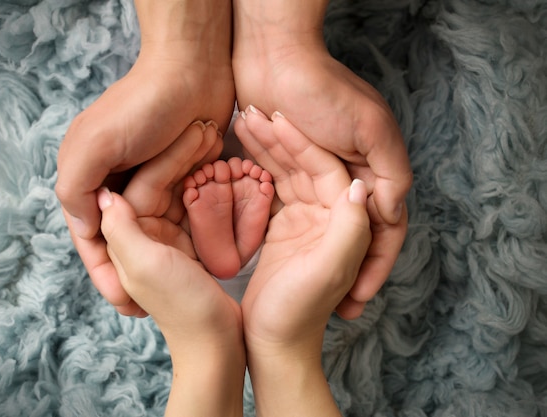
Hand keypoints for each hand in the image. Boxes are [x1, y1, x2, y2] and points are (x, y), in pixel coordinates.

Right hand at [56, 0, 234, 303]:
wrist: (194, 71)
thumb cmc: (143, 105)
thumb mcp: (95, 145)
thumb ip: (75, 188)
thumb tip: (83, 228)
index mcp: (87, 176)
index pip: (91, 236)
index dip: (105, 273)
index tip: (126, 304)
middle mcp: (115, 181)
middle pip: (122, 238)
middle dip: (134, 271)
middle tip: (151, 308)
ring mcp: (149, 178)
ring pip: (153, 230)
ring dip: (163, 253)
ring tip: (178, 286)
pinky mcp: (182, 174)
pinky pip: (179, 213)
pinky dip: (184, 232)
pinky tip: (197, 258)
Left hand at [98, 126, 244, 416]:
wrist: (219, 341)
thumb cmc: (183, 305)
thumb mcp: (146, 265)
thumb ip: (121, 230)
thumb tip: (103, 192)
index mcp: (124, 240)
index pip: (137, 188)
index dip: (162, 159)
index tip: (189, 130)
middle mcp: (142, 235)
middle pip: (158, 185)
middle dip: (179, 157)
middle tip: (206, 128)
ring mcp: (167, 238)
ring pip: (178, 191)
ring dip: (195, 167)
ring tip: (215, 138)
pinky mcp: (191, 243)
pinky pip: (196, 206)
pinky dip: (208, 187)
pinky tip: (223, 166)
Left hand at [232, 0, 410, 317]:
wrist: (272, 55)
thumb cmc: (322, 89)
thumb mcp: (370, 129)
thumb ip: (390, 174)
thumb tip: (389, 216)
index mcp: (375, 167)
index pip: (383, 230)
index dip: (374, 268)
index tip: (357, 303)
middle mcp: (350, 173)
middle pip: (351, 232)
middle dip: (344, 270)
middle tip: (333, 308)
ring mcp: (316, 173)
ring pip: (318, 224)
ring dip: (311, 251)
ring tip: (299, 286)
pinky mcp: (284, 167)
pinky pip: (287, 202)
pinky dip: (286, 228)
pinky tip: (277, 254)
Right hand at [235, 109, 370, 415]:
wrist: (272, 345)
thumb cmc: (297, 313)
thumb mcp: (326, 272)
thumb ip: (351, 230)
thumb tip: (361, 186)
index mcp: (345, 223)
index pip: (328, 169)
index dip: (303, 142)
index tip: (275, 116)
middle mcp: (330, 217)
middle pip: (308, 164)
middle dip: (282, 137)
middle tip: (252, 110)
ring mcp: (307, 220)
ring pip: (289, 172)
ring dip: (268, 147)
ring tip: (242, 119)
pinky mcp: (285, 227)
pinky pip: (274, 188)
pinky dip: (259, 168)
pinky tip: (240, 148)